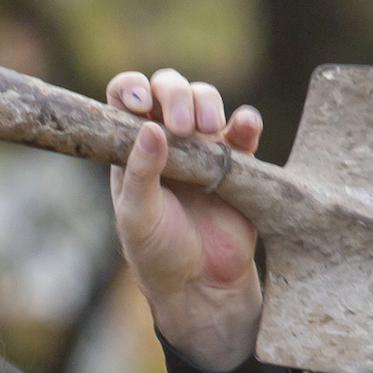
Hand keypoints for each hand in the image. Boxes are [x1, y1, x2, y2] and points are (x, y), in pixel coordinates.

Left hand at [106, 69, 263, 371]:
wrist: (200, 285)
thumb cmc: (157, 252)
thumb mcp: (138, 214)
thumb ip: (141, 171)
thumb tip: (150, 127)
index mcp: (132, 147)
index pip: (126, 98)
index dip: (133, 88)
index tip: (142, 104)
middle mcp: (167, 140)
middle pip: (169, 88)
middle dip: (176, 93)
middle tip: (181, 126)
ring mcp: (203, 148)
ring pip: (207, 99)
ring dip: (208, 102)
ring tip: (208, 130)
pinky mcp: (237, 163)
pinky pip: (244, 130)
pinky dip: (246, 121)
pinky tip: (244, 127)